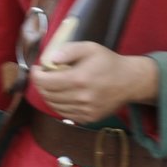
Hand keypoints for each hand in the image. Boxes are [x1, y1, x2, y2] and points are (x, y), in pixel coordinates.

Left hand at [31, 42, 155, 123]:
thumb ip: (69, 50)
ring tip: (52, 85)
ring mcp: (85, 110)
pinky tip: (62, 95)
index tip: (37, 69)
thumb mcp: (90, 48)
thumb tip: (50, 60)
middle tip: (43, 76)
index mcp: (79, 79)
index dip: (37, 75)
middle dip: (41, 84)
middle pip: (48, 95)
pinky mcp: (88, 118)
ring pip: (54, 106)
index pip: (46, 82)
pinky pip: (65, 114)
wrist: (129, 82)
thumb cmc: (108, 62)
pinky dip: (59, 104)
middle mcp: (81, 97)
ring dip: (48, 95)